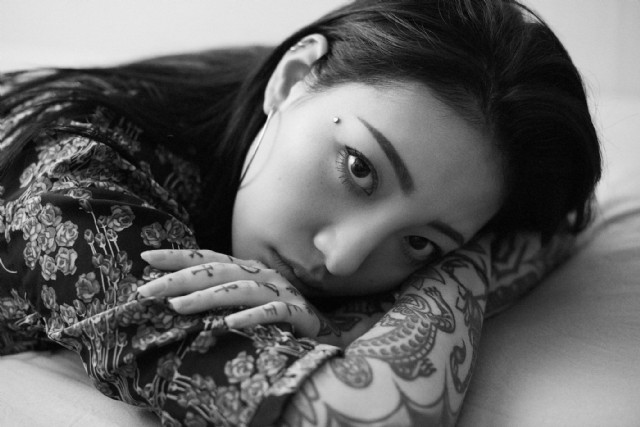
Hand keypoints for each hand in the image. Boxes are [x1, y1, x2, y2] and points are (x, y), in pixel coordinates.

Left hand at [136, 249, 348, 345]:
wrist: (329, 329)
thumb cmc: (282, 314)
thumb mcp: (249, 299)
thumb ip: (223, 293)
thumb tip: (178, 295)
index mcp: (248, 270)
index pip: (209, 258)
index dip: (179, 257)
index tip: (146, 256)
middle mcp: (263, 276)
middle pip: (218, 271)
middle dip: (180, 279)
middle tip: (148, 290)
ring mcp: (282, 293)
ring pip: (239, 291)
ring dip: (207, 298)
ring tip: (178, 307)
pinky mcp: (298, 314)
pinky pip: (273, 314)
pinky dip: (251, 318)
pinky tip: (229, 324)